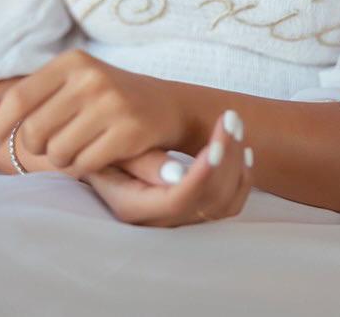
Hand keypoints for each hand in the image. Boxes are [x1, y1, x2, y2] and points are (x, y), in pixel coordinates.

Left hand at [0, 49, 187, 178]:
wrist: (169, 105)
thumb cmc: (110, 96)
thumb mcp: (73, 83)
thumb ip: (31, 94)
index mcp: (73, 61)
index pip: (19, 98)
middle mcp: (90, 78)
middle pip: (34, 132)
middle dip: (37, 148)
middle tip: (52, 146)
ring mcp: (111, 103)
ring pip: (58, 152)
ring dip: (63, 159)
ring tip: (79, 147)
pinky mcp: (129, 131)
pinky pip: (85, 165)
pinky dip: (86, 168)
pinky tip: (99, 155)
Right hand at [86, 110, 253, 225]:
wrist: (96, 157)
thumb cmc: (101, 148)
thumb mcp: (112, 149)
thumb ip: (141, 162)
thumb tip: (178, 175)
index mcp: (135, 208)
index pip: (179, 200)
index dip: (203, 173)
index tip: (217, 140)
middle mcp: (160, 222)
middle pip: (209, 200)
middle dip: (226, 156)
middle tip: (230, 117)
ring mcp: (179, 220)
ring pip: (224, 203)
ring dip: (237, 162)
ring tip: (235, 124)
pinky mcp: (193, 212)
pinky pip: (229, 204)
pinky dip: (242, 177)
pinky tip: (242, 150)